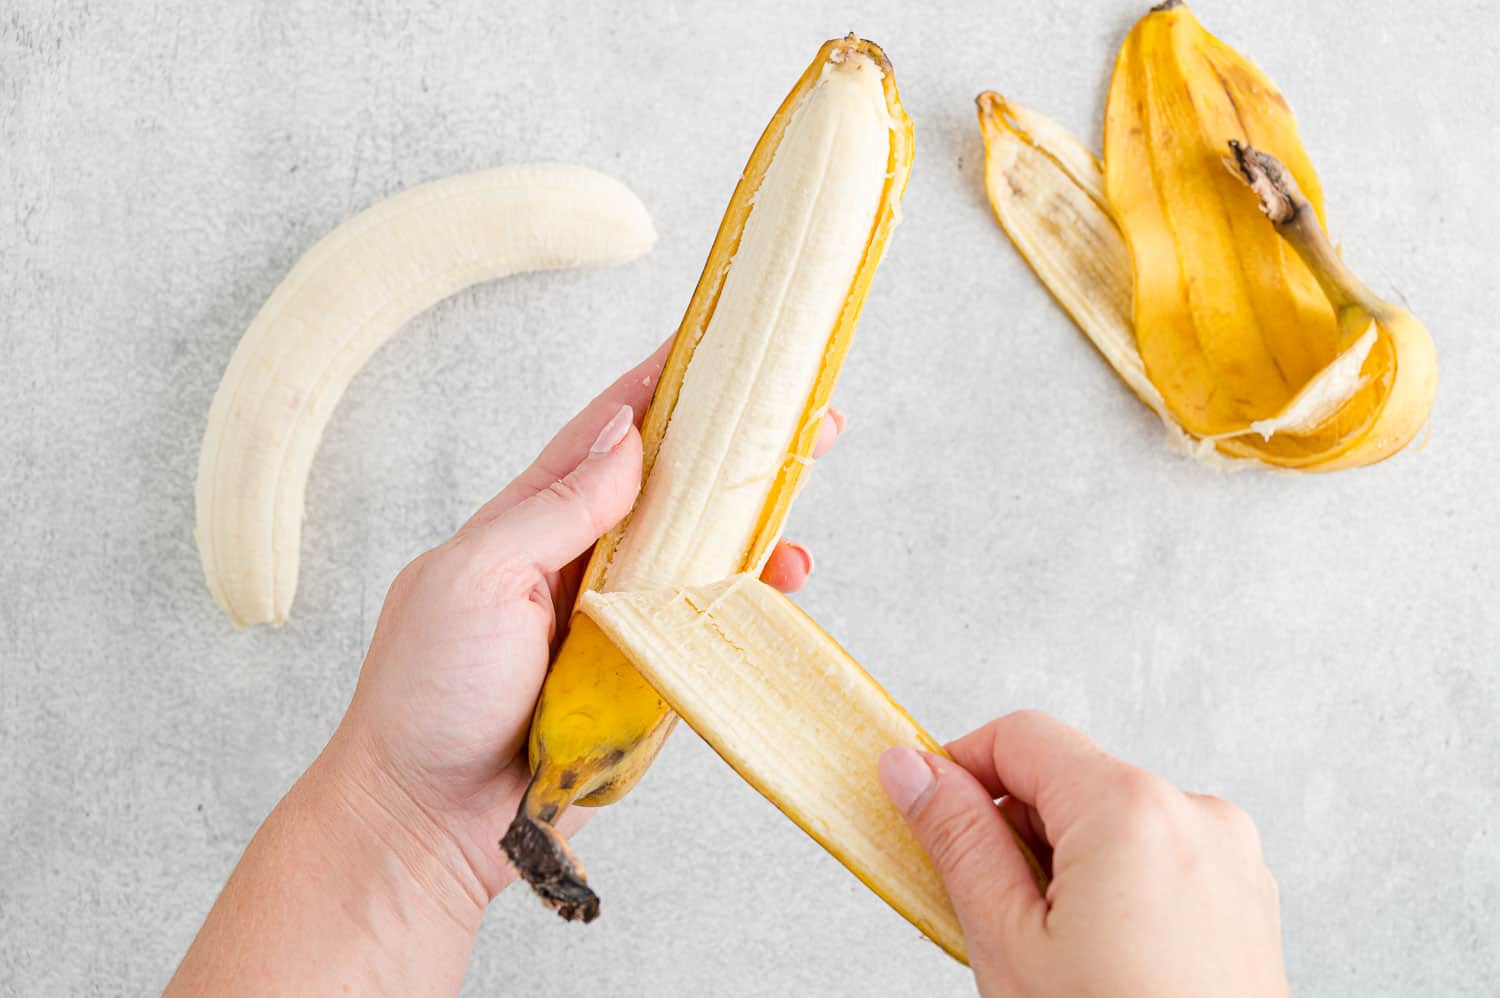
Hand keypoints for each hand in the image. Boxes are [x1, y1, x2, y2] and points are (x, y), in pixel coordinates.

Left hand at [330, 340, 844, 902]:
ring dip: (753, 513)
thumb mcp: (473, 579)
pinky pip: (708, 624)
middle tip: (795, 403)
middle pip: (670, 487)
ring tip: (805, 472)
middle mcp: (579, 562)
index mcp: (528, 522)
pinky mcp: (646, 676)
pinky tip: (783, 576)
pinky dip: (749, 595)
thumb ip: (551, 510)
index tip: (715, 337)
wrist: (426, 823)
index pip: (605, 435)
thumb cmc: (426, 697)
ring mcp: (617, 620)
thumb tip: (625, 440)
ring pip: (700, 550)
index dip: (660, 383)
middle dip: (731, 442)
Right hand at [879, 712, 1288, 997]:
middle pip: (1068, 780)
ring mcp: (1229, 856)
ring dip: (1064, 865)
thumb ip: (957, 839)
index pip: (1020, 737)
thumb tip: (909, 769)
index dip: (958, 768)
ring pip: (1112, 823)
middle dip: (1014, 831)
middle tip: (986, 910)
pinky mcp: (1245, 896)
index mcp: (1132, 808)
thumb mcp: (1009, 943)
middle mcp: (1194, 813)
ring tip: (1053, 953)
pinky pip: (1158, 859)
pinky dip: (1115, 889)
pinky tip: (1100, 959)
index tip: (923, 807)